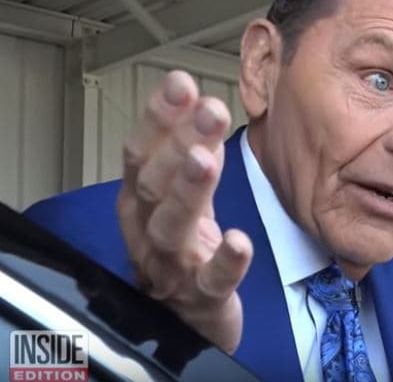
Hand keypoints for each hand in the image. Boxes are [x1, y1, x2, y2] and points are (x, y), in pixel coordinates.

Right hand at [117, 70, 252, 352]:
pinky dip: (225, 261)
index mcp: (140, 201)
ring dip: (189, 191)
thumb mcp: (184, 199)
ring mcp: (172, 267)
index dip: (158, 118)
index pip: (140, 153)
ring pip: (172, 228)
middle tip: (209, 109)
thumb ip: (192, 159)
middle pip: (154, 184)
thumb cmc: (184, 253)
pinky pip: (212, 281)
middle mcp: (146, 231)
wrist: (188, 323)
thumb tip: (203, 109)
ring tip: (207, 159)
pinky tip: (240, 240)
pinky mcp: (202, 299)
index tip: (181, 82)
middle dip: (179, 143)